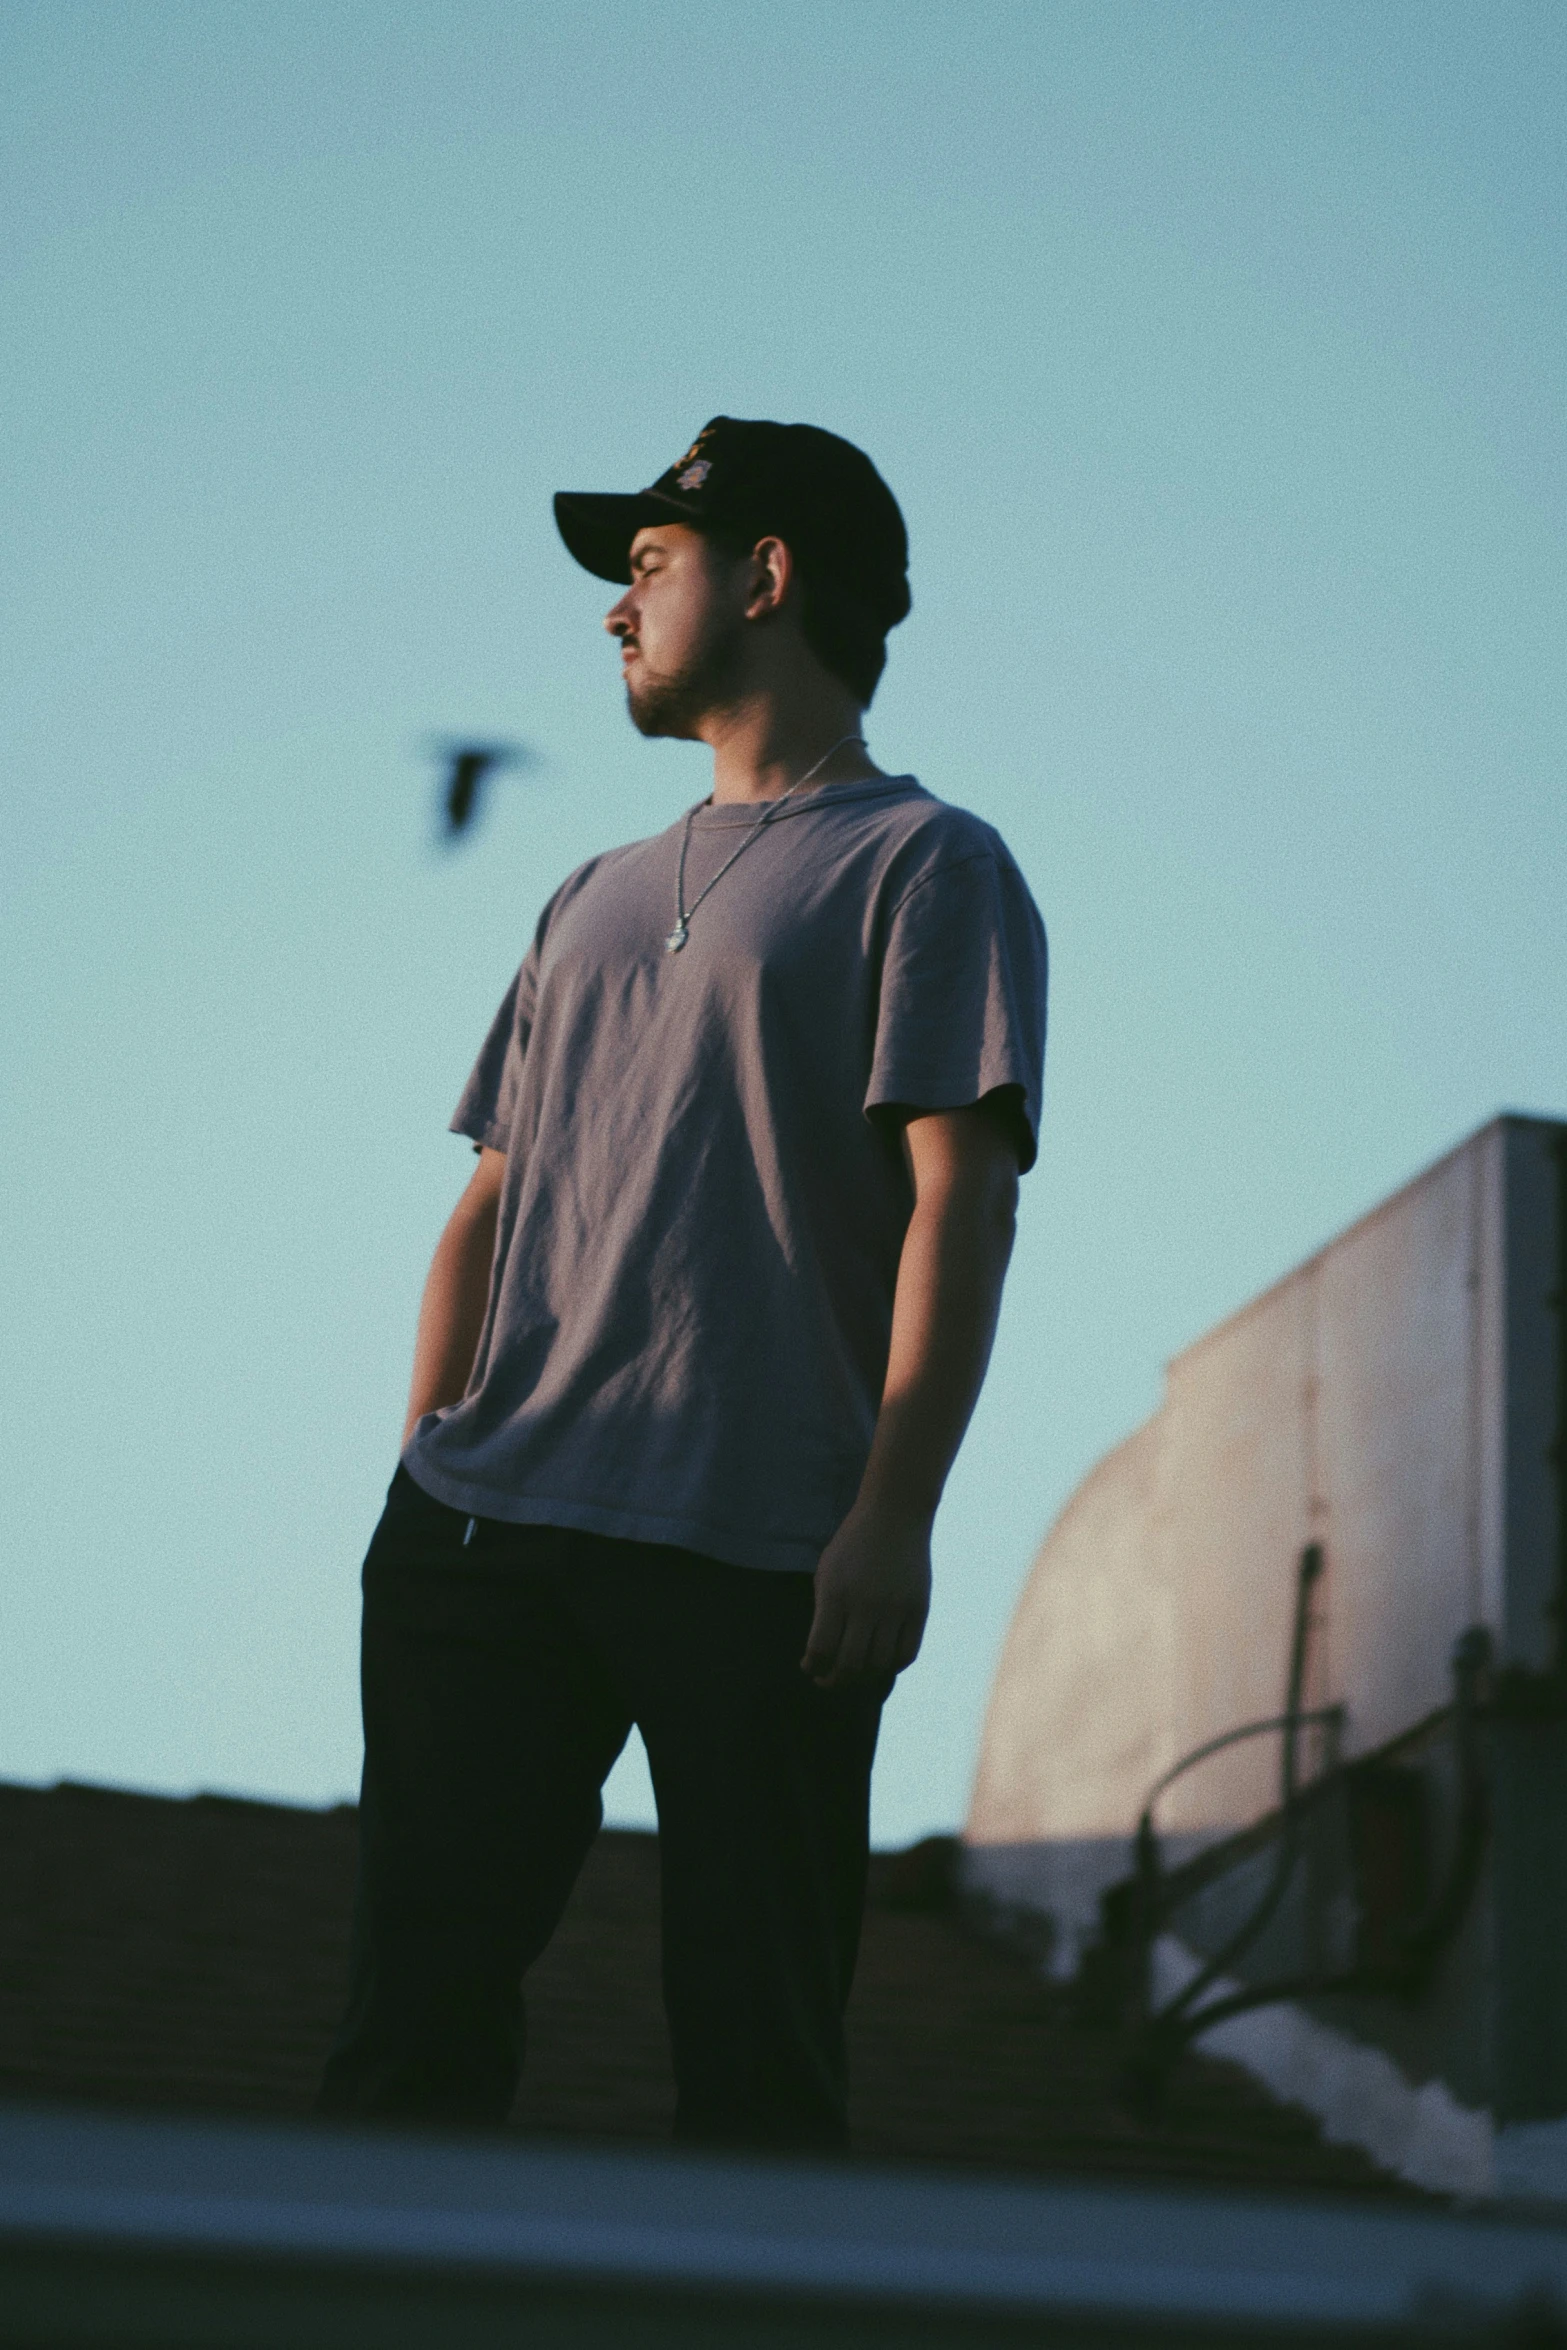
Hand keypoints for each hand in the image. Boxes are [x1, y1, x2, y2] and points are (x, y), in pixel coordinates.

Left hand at [802, 1500, 931, 1690]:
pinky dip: (892, 1667)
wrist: (895, 1514)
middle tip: (828, 1681)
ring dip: (863, 1679)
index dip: (812, 1668)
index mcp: (835, 1593)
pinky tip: (881, 1663)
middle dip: (834, 1681)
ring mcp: (895, 1608)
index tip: (809, 1669)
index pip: (821, 1649)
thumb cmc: (853, 1543)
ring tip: (854, 1676)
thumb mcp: (827, 1571)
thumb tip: (823, 1654)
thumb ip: (824, 1610)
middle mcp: (866, 1604)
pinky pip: (907, 1654)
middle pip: (850, 1664)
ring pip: (879, 1665)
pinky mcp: (919, 1609)